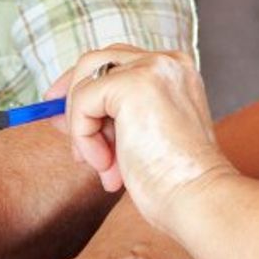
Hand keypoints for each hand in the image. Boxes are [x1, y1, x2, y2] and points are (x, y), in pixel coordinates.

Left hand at [65, 49, 235, 233]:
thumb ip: (111, 119)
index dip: (87, 88)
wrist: (198, 197)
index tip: (65, 118)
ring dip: (81, 126)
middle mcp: (167, 62)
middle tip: (61, 131)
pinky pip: (83, 101)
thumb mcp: (139, 138)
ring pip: (85, 80)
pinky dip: (83, 136)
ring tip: (101, 164)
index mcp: (176, 72)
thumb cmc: (173, 181)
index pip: (117, 63)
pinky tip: (105, 164)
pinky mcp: (132, 83)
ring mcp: (151, 68)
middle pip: (96, 61)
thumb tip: (60, 112)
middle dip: (72, 96)